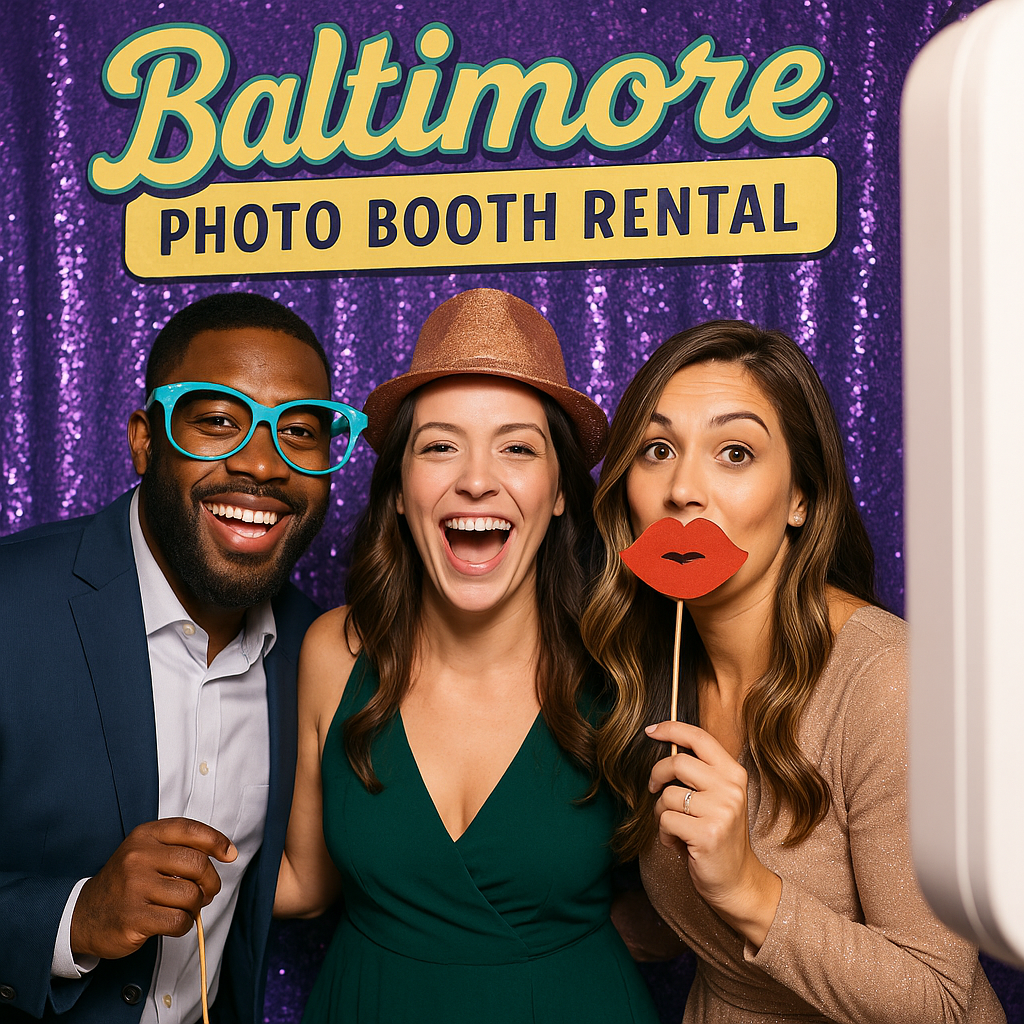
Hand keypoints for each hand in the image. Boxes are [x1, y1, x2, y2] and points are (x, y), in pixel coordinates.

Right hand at [70, 818, 236, 959]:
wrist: (83, 914)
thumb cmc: (126, 882)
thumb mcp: (147, 852)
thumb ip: (181, 847)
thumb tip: (228, 853)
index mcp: (145, 835)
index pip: (191, 830)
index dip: (217, 841)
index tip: (229, 854)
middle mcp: (139, 856)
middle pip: (197, 864)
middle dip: (210, 882)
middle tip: (206, 892)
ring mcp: (134, 887)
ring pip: (191, 895)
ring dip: (195, 907)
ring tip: (184, 908)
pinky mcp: (134, 917)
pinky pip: (178, 920)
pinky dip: (184, 924)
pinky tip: (172, 922)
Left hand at [646, 720, 780, 946]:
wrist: (737, 881)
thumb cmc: (718, 835)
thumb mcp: (718, 797)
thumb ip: (700, 773)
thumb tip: (666, 745)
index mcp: (733, 774)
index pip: (700, 738)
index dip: (672, 729)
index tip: (650, 730)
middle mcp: (731, 788)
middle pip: (677, 763)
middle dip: (657, 775)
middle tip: (654, 788)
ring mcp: (721, 811)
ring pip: (667, 795)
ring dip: (661, 813)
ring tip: (675, 827)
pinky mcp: (707, 834)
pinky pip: (666, 821)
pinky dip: (664, 833)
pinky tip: (678, 843)